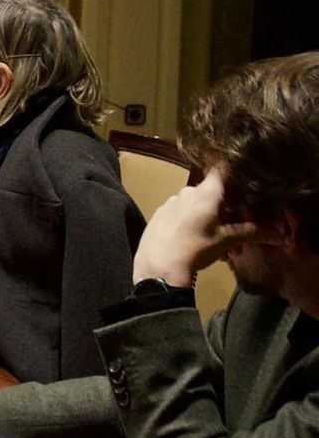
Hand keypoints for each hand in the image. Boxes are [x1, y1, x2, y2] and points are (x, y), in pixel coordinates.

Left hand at [132, 167, 264, 286]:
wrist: (158, 267)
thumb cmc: (195, 248)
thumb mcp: (226, 240)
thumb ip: (253, 233)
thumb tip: (279, 235)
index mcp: (205, 192)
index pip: (223, 170)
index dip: (236, 174)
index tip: (245, 186)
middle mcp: (187, 191)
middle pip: (214, 194)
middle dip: (230, 212)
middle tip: (239, 233)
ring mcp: (171, 202)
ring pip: (199, 207)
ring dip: (214, 222)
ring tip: (222, 247)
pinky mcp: (160, 215)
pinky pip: (183, 214)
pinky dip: (196, 225)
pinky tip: (200, 245)